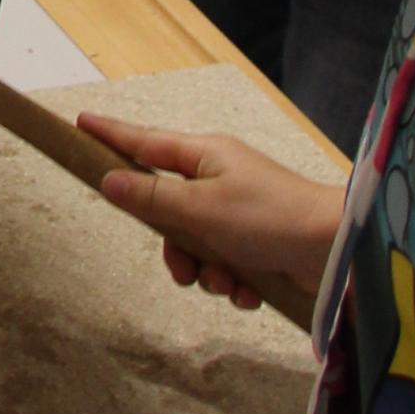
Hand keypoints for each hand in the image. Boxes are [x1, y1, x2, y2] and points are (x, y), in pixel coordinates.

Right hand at [79, 117, 340, 314]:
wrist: (333, 251)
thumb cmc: (268, 217)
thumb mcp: (201, 209)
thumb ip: (152, 196)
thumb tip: (109, 179)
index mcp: (205, 157)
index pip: (144, 142)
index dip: (111, 136)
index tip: (81, 122)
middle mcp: (219, 180)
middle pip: (169, 211)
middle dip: (176, 249)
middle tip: (184, 268)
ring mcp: (239, 213)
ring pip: (196, 246)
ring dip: (207, 272)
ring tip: (229, 281)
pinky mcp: (258, 245)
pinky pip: (225, 266)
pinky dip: (234, 282)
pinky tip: (251, 291)